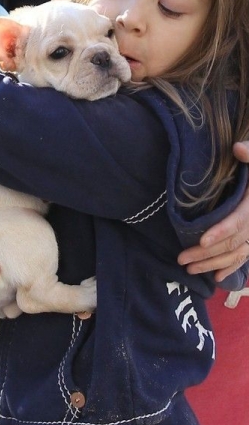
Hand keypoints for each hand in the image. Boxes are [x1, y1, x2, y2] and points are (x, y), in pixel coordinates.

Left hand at [178, 140, 248, 281]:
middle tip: (181, 258)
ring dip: (213, 263)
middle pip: (232, 241)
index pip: (238, 220)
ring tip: (189, 269)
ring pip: (236, 253)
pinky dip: (232, 267)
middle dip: (207, 252)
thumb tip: (237, 147)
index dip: (221, 231)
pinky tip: (217, 277)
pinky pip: (245, 256)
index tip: (201, 240)